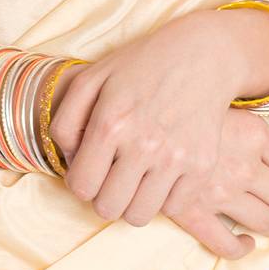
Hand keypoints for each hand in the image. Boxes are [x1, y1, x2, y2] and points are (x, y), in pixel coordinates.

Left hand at [48, 8, 268, 228]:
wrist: (203, 53)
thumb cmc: (141, 65)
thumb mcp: (93, 77)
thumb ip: (66, 121)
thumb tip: (69, 161)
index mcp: (111, 122)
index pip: (82, 186)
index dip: (81, 181)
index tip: (91, 168)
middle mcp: (144, 144)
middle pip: (107, 208)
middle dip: (104, 194)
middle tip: (113, 174)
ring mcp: (176, 157)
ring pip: (138, 216)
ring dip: (132, 200)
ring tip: (136, 176)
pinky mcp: (202, 166)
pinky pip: (173, 208)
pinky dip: (164, 195)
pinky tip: (162, 171)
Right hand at [158, 104, 268, 259]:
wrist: (137, 115)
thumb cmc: (180, 99)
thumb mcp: (223, 99)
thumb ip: (248, 121)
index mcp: (254, 135)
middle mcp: (244, 167)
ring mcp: (222, 194)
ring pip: (266, 222)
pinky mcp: (196, 214)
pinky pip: (226, 244)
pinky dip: (241, 248)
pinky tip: (246, 243)